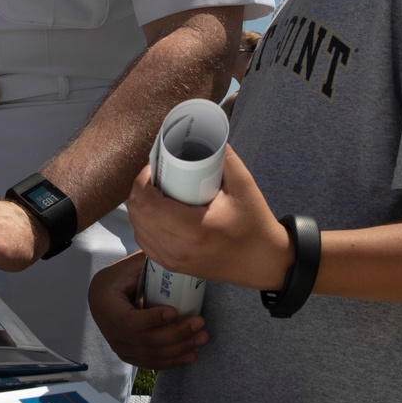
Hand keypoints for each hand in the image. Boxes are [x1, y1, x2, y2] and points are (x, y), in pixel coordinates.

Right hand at [88, 252, 207, 370]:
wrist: (101, 297)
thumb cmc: (119, 278)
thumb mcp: (128, 266)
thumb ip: (148, 262)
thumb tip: (177, 251)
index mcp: (107, 307)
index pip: (130, 322)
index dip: (152, 320)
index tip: (173, 311)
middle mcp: (112, 332)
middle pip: (146, 341)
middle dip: (177, 334)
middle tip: (200, 322)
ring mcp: (120, 347)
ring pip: (152, 355)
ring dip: (180, 349)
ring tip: (202, 337)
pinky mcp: (130, 355)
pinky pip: (152, 363)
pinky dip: (173, 361)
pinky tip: (191, 355)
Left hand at [128, 146, 293, 289]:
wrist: (263, 262)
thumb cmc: (255, 224)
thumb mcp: (244, 186)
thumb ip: (223, 158)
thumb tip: (205, 136)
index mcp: (193, 229)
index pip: (147, 203)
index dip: (143, 180)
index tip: (155, 167)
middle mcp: (177, 248)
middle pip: (138, 214)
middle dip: (140, 190)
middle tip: (156, 176)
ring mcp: (173, 260)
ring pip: (138, 230)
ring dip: (141, 208)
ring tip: (156, 192)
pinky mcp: (173, 266)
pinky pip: (145, 243)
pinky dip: (144, 225)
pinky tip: (156, 213)